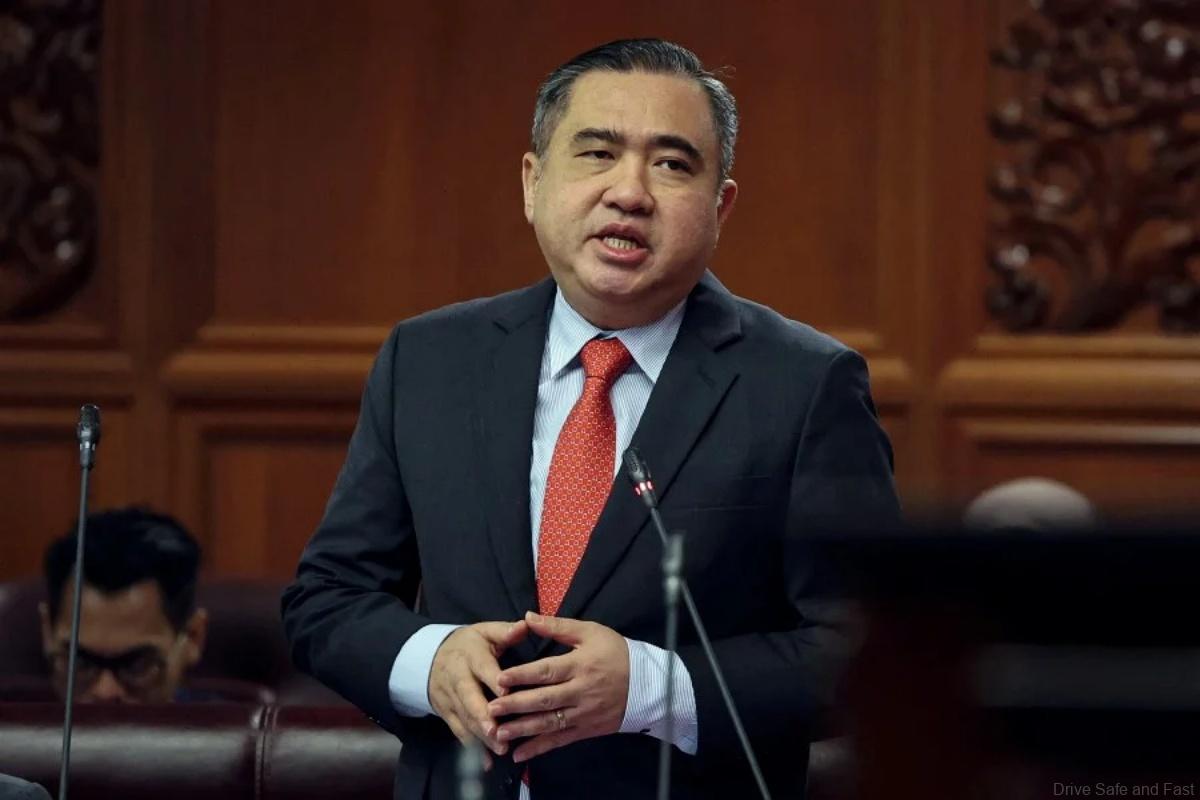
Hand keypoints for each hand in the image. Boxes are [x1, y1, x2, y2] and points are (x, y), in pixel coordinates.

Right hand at [429, 620, 528, 761]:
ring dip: (481, 736)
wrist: (431, 656)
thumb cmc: (469, 644)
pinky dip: (472, 747)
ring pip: (464, 718)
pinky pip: (458, 732)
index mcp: (470, 655)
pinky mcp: (447, 713)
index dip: (493, 680)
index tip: (506, 692)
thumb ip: (505, 631)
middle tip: (499, 732)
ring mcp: (450, 698)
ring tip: (500, 748)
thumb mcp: (484, 632)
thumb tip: (526, 624)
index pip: (482, 667)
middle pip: (469, 698)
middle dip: (483, 716)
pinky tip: (486, 762)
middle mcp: (458, 677)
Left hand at [489, 611, 628, 762]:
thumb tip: (528, 617)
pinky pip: (560, 740)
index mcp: (580, 665)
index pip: (547, 671)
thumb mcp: (590, 632)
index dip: (523, 675)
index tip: (499, 679)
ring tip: (499, 733)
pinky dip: (539, 748)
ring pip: (550, 723)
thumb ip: (558, 626)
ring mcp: (584, 713)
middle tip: (491, 708)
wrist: (648, 683)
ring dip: (523, 729)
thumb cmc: (616, 652)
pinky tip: (520, 753)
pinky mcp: (586, 729)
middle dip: (516, 705)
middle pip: (545, 699)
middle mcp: (581, 691)